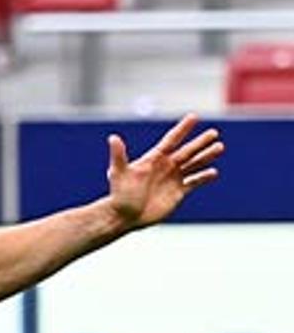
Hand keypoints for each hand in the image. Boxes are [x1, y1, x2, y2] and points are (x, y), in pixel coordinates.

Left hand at [104, 114, 221, 230]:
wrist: (124, 216)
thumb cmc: (119, 194)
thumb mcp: (118, 173)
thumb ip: (119, 155)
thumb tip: (113, 137)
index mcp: (153, 159)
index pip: (171, 140)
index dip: (183, 129)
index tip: (194, 116)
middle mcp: (165, 166)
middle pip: (186, 151)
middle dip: (200, 142)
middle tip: (214, 132)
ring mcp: (172, 179)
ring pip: (193, 164)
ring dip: (206, 156)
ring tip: (220, 147)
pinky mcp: (177, 193)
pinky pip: (194, 182)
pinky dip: (203, 177)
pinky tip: (214, 172)